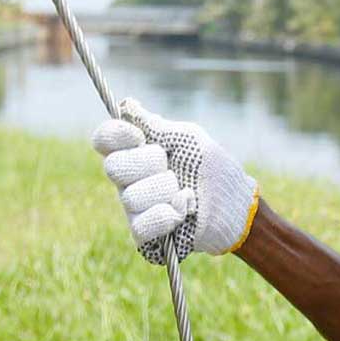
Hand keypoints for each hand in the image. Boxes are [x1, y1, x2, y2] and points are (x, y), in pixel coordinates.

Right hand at [91, 98, 258, 263]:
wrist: (235, 204)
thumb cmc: (213, 169)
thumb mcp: (189, 139)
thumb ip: (157, 127)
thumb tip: (128, 105)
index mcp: (135, 152)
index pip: (104, 140)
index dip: (116, 136)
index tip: (140, 136)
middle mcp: (128, 180)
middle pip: (113, 167)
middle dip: (149, 164)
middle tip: (172, 168)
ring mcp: (135, 208)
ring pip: (131, 197)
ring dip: (166, 191)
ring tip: (186, 193)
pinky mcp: (145, 235)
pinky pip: (140, 225)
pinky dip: (165, 216)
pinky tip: (183, 212)